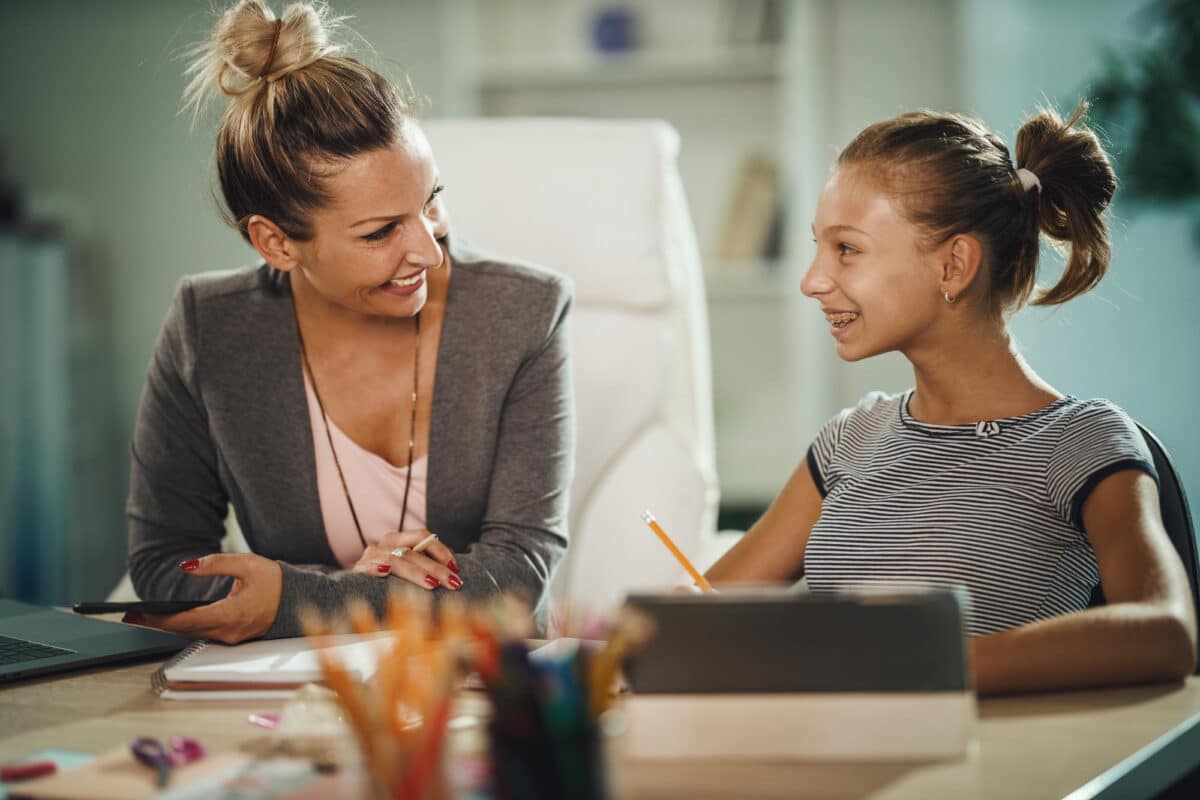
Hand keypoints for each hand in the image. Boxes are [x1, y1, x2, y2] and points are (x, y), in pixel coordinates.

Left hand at [124, 554, 282, 643]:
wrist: (298, 600)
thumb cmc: (275, 581)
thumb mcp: (247, 563)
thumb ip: (215, 564)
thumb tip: (186, 567)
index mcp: (231, 614)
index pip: (185, 620)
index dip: (158, 618)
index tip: (136, 615)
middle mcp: (229, 631)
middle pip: (184, 630)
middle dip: (158, 623)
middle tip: (131, 616)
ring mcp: (231, 638)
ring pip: (193, 633)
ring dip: (170, 626)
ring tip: (145, 617)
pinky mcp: (233, 637)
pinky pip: (204, 633)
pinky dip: (186, 627)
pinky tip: (172, 619)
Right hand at [351, 530, 462, 591]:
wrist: (354, 588)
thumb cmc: (389, 579)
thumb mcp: (410, 569)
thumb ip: (428, 564)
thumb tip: (454, 569)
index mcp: (398, 539)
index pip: (422, 536)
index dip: (441, 550)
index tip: (456, 568)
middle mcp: (384, 544)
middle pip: (413, 551)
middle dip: (436, 568)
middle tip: (453, 583)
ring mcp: (370, 556)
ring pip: (395, 560)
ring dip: (415, 573)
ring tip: (432, 584)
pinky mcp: (358, 570)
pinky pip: (367, 567)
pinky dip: (376, 568)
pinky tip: (385, 572)